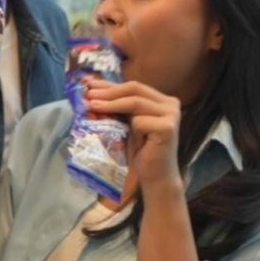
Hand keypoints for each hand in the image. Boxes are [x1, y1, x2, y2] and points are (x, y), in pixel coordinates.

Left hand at [85, 78, 182, 194]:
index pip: (133, 87)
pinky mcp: (168, 128)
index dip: (110, 85)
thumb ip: (119, 107)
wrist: (155, 176)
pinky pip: (140, 122)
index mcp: (162, 100)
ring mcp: (171, 114)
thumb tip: (93, 91)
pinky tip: (133, 139)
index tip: (89, 84)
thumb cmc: (141, 152)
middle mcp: (170, 104)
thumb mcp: (127, 124)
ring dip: (111, 104)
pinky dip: (130, 128)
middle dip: (109, 91)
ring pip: (135, 102)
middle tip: (88, 94)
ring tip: (92, 105)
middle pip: (135, 89)